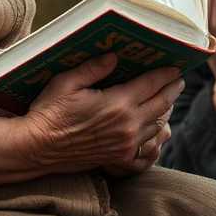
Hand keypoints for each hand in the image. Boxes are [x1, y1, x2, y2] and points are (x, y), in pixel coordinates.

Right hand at [21, 53, 184, 174]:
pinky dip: (155, 135)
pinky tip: (155, 129)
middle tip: (177, 81)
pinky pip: (147, 147)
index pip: (151, 85)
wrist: (38, 148)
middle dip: (171, 90)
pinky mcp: (119, 159)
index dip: (165, 74)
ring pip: (157, 126)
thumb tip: (114, 56)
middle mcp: (127, 126)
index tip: (176, 67)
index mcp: (117, 103)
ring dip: (165, 111)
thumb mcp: (67, 82)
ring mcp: (125, 145)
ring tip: (167, 100)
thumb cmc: (49, 112)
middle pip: (161, 105)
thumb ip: (94, 68)